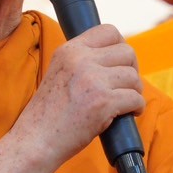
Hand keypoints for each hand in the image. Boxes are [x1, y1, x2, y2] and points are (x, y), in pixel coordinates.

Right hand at [14, 24, 144, 169]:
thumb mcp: (59, 73)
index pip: (108, 30)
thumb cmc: (49, 114)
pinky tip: (128, 114)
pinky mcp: (103, 102)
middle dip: (132, 70)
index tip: (120, 64)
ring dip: (134, 91)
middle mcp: (80, 59)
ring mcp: (92, 80)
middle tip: (125, 86)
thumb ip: (82, 62)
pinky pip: (135, 98)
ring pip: (133, 76)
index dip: (120, 46)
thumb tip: (116, 57)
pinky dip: (136, 108)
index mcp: (69, 50)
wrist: (35, 141)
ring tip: (125, 103)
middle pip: (127, 51)